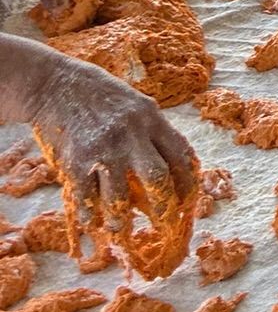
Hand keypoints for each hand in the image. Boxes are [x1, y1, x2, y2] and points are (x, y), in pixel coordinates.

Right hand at [29, 49, 197, 212]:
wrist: (55, 84)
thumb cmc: (99, 95)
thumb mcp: (135, 104)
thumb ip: (151, 132)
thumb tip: (167, 170)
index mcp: (151, 117)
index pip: (181, 155)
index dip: (188, 183)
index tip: (188, 200)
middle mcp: (132, 133)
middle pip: (158, 179)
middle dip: (164, 208)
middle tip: (164, 223)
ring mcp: (104, 148)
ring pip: (121, 198)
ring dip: (121, 220)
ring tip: (119, 228)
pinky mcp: (76, 161)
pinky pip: (87, 198)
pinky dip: (90, 215)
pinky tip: (91, 220)